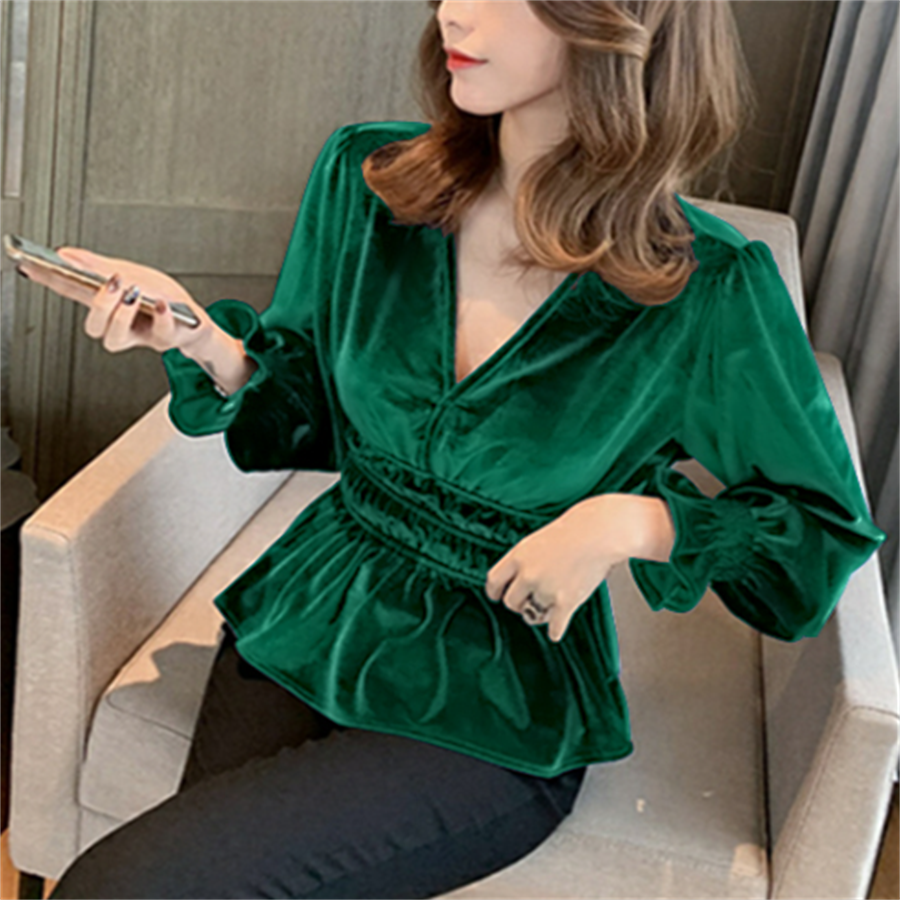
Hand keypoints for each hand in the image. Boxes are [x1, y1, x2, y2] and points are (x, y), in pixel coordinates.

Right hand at [16, 247, 214, 355]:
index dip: (49, 281)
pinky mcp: (164, 340)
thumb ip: (101, 267)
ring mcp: (139, 336)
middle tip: (112, 283)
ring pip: (115, 339)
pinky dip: (161, 317)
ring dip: (122, 315)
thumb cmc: (163, 299)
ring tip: (133, 294)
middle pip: (92, 326)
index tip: (31, 264)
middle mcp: (118, 325)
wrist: (195, 321)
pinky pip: (160, 333)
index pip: (72, 291)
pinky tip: (161, 304)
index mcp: (107, 304)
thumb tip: (66, 254)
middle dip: (99, 305)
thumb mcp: (134, 274)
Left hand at [484, 494, 643, 642]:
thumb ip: (523, 561)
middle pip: (511, 602)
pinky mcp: (566, 602)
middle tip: (529, 600)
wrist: (599, 532)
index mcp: (518, 556)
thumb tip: (516, 582)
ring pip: (532, 615)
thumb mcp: (536, 540)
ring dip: (539, 613)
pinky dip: (555, 630)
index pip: (494, 581)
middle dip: (519, 603)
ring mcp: (547, 589)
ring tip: (548, 606)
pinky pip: (554, 626)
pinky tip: (555, 630)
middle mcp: (529, 574)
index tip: (497, 596)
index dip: (495, 592)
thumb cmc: (572, 531)